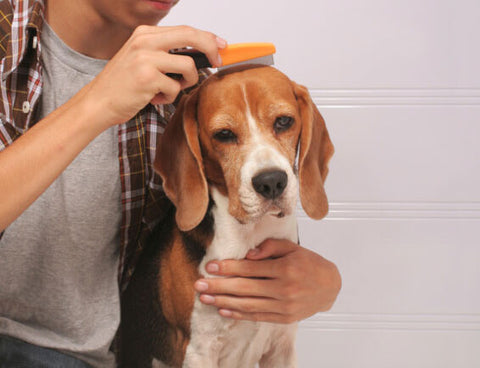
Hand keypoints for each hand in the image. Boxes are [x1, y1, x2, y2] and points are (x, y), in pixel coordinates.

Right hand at [83, 25, 225, 127]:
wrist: (98, 102)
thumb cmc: (122, 85)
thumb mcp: (142, 59)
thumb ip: (166, 53)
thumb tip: (201, 54)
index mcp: (145, 34)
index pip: (185, 29)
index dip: (208, 37)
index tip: (221, 45)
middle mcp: (145, 41)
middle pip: (191, 36)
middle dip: (211, 49)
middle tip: (218, 62)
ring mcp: (146, 58)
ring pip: (188, 66)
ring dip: (186, 82)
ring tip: (168, 90)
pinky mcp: (147, 77)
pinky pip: (175, 88)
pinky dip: (168, 98)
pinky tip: (153, 98)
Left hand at [194, 239, 341, 323]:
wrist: (330, 286)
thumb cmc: (309, 263)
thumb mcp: (292, 247)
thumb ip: (270, 247)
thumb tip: (248, 254)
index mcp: (285, 268)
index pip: (250, 268)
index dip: (228, 267)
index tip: (210, 267)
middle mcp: (284, 289)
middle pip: (244, 288)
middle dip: (219, 287)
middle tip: (199, 284)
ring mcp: (284, 306)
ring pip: (248, 305)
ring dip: (223, 302)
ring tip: (205, 298)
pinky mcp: (284, 318)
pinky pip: (257, 316)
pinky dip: (239, 315)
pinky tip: (223, 310)